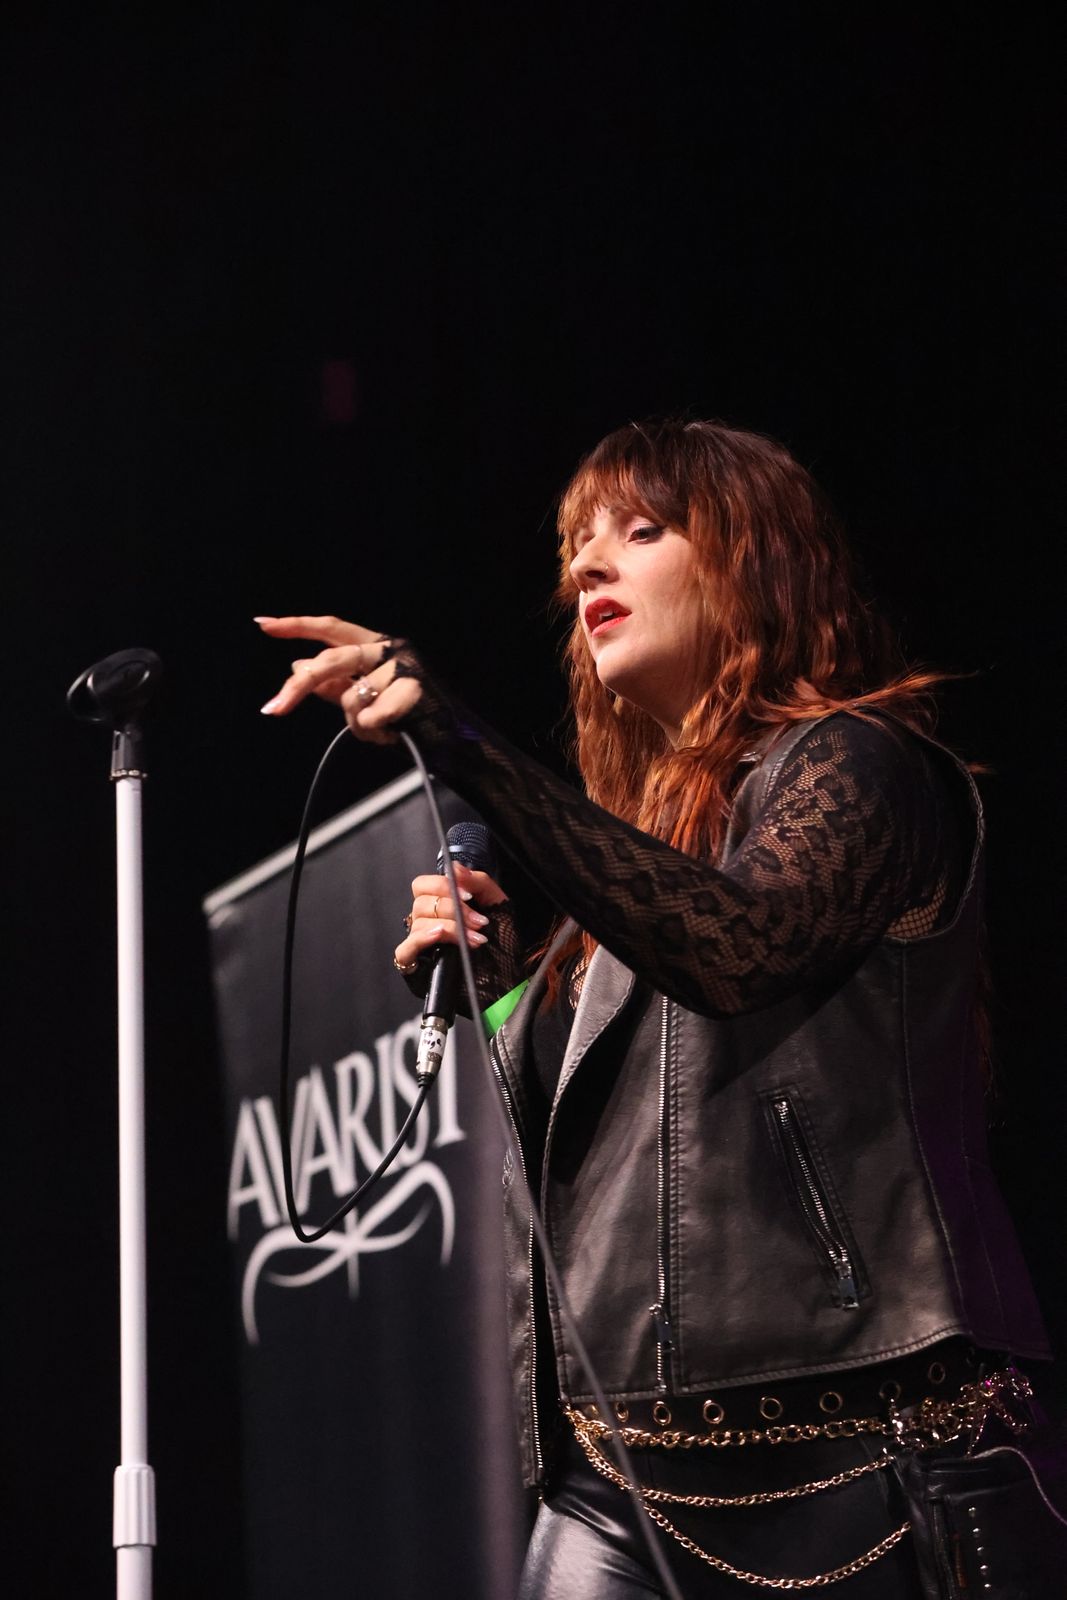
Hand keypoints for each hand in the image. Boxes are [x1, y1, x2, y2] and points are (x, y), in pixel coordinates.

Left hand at [256, 614, 420, 743]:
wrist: (448, 740)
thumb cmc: (406, 715)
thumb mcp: (364, 698)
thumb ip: (334, 682)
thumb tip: (297, 665)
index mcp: (375, 645)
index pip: (332, 628)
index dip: (298, 625)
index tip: (263, 626)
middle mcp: (388, 649)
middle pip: (332, 659)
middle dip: (299, 686)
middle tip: (273, 708)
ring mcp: (402, 667)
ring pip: (351, 698)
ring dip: (356, 723)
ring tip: (378, 731)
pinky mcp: (412, 689)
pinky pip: (370, 716)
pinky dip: (373, 732)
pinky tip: (391, 734)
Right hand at [394, 862, 509, 972]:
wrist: (509, 980)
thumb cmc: (502, 944)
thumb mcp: (497, 904)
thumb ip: (478, 881)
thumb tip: (455, 867)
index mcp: (441, 906)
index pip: (424, 885)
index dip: (442, 885)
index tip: (468, 896)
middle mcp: (427, 923)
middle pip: (421, 903)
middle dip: (453, 909)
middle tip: (478, 922)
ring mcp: (421, 945)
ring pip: (418, 923)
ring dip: (450, 927)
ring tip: (475, 939)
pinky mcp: (417, 966)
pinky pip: (404, 949)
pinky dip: (420, 939)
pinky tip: (438, 936)